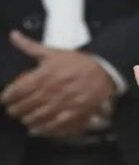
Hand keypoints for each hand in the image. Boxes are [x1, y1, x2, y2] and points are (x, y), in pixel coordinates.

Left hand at [0, 30, 115, 136]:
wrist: (103, 70)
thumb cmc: (78, 62)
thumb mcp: (53, 52)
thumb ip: (30, 46)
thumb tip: (13, 35)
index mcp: (45, 74)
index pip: (20, 88)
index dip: (8, 96)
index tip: (4, 99)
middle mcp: (52, 89)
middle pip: (28, 103)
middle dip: (17, 109)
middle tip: (12, 111)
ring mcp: (64, 102)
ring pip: (40, 115)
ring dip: (29, 119)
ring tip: (24, 120)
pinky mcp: (75, 111)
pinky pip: (57, 123)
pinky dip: (46, 127)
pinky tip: (38, 129)